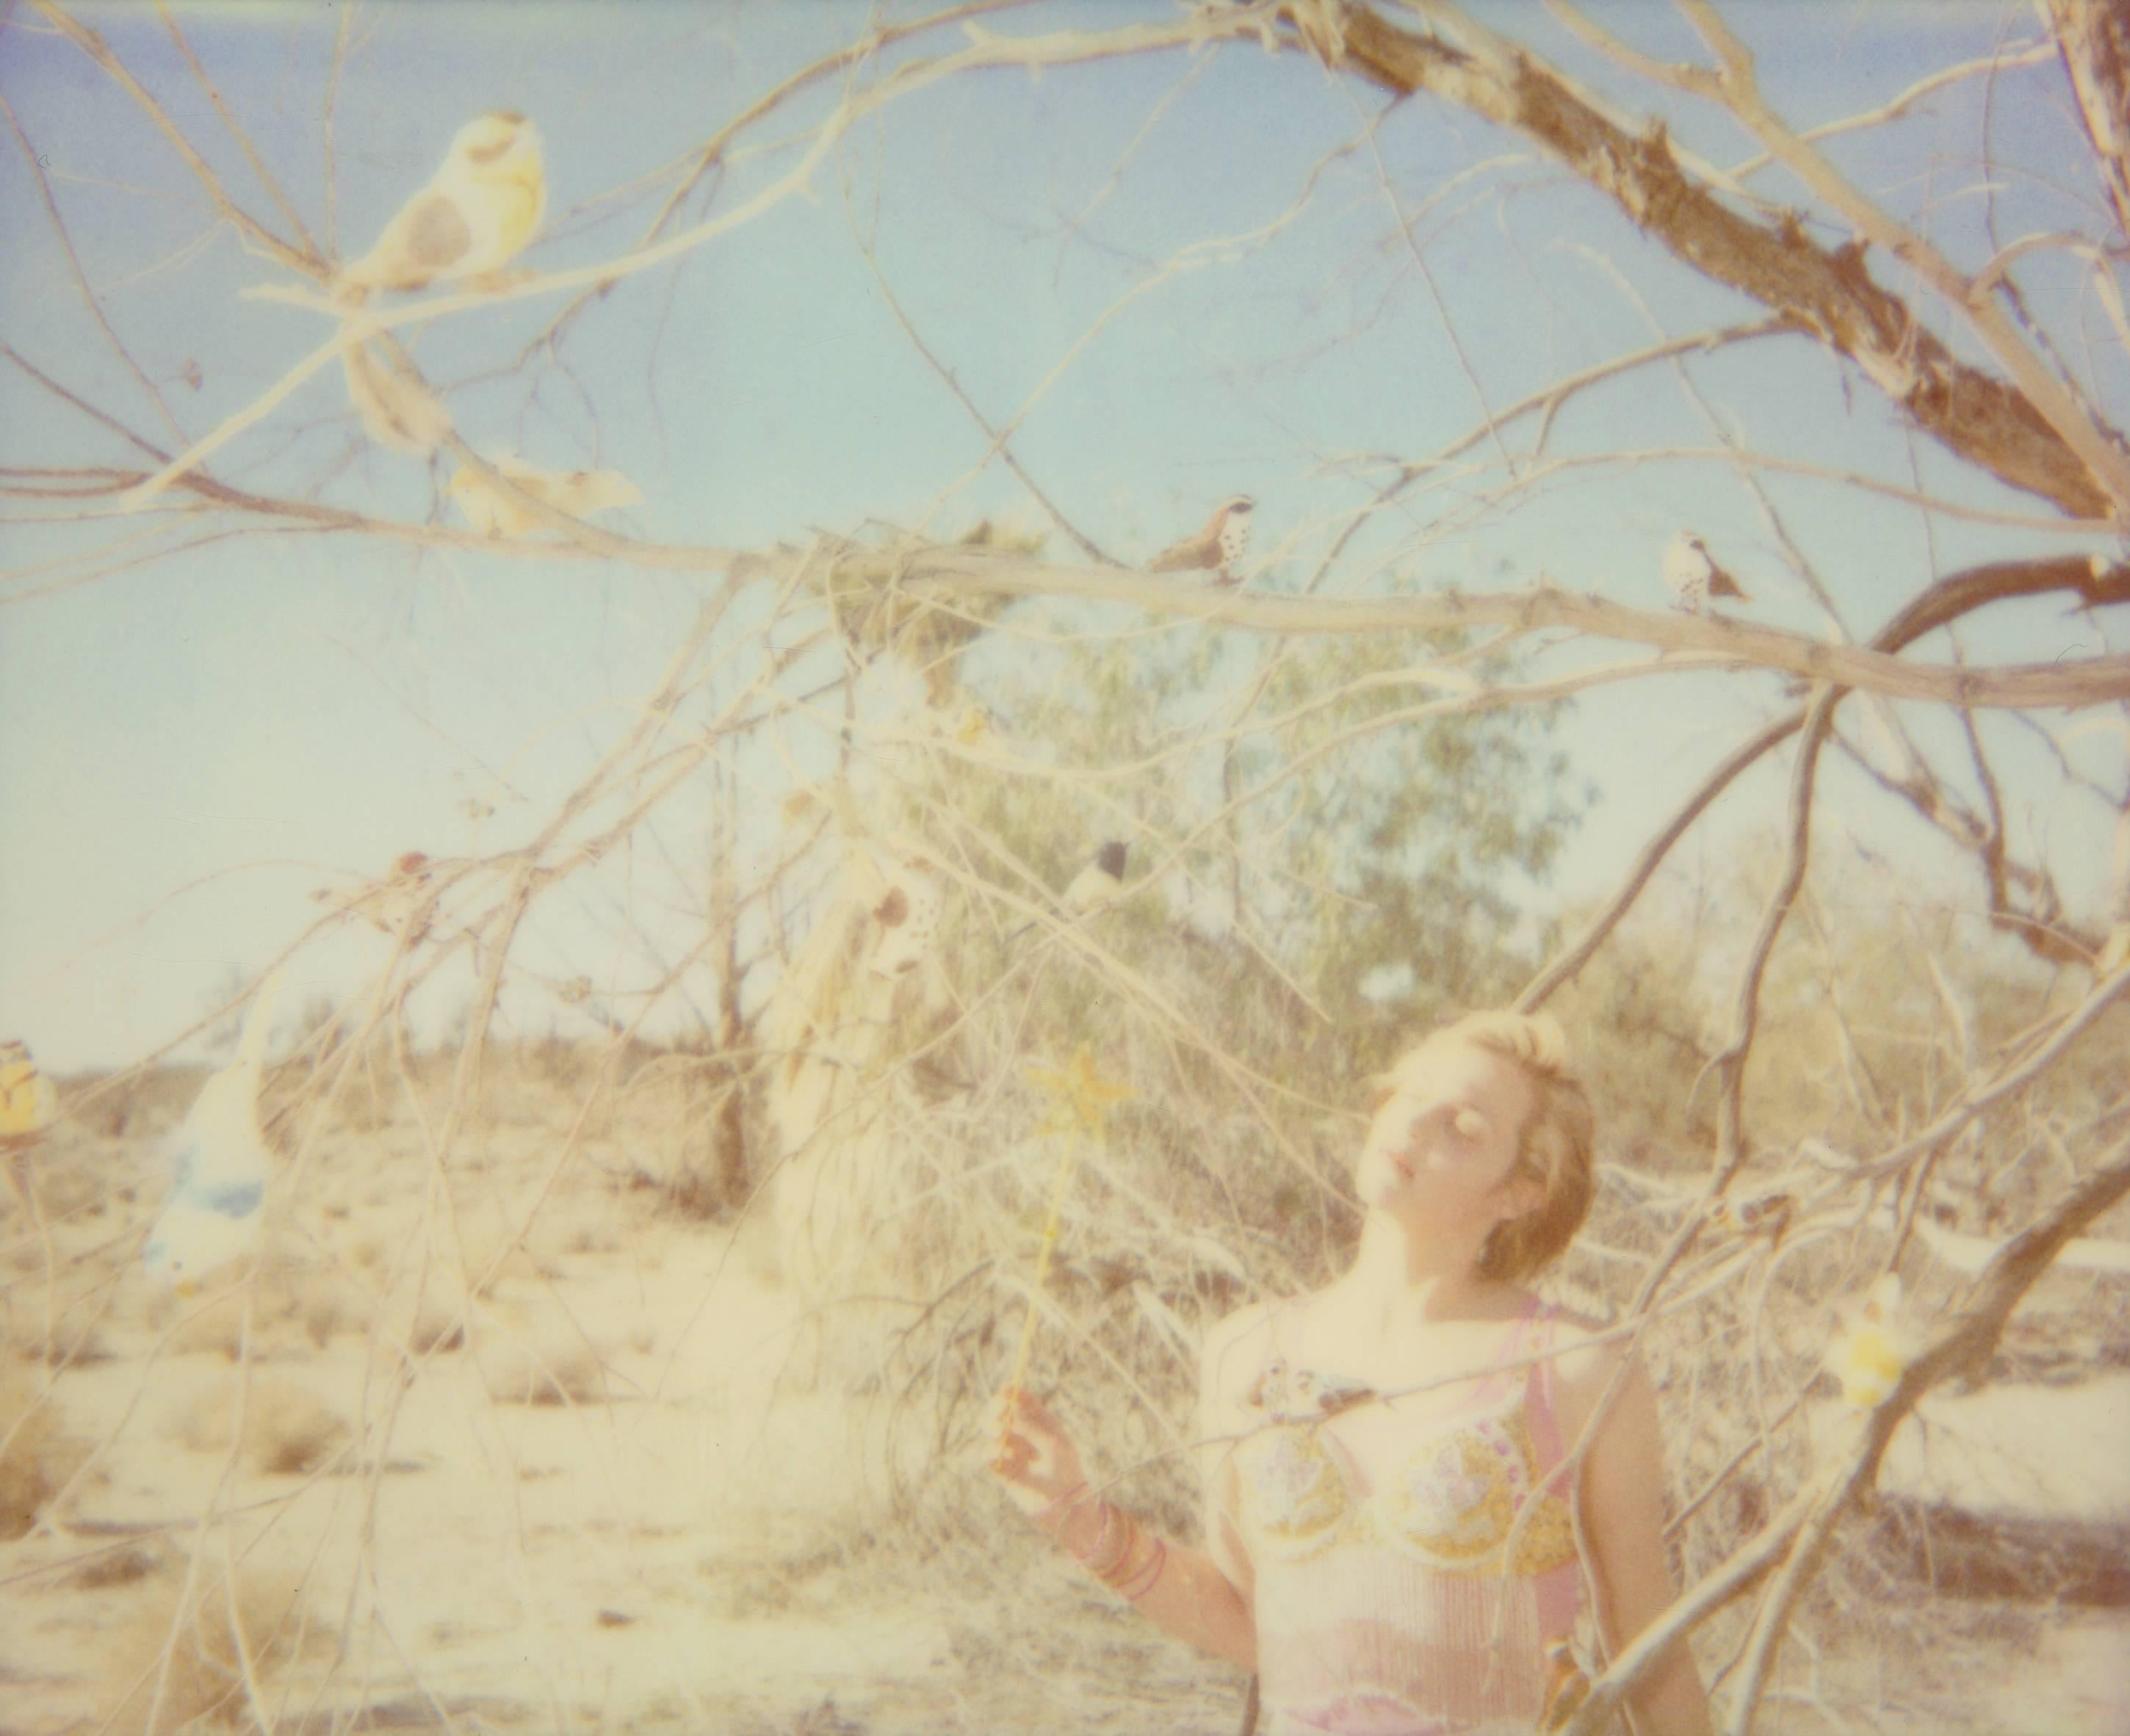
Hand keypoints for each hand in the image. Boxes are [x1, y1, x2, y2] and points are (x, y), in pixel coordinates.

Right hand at [987, 1386, 1088, 1527]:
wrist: (1065, 1504)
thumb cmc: (1066, 1469)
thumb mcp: (1053, 1444)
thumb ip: (1031, 1428)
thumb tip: (1009, 1413)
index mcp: (1039, 1420)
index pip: (1020, 1399)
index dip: (1011, 1392)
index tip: (1006, 1391)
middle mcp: (1022, 1432)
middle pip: (1000, 1411)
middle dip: (995, 1407)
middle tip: (1000, 1412)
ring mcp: (1011, 1449)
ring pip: (989, 1429)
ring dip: (990, 1426)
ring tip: (1001, 1432)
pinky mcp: (1002, 1469)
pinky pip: (988, 1455)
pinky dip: (992, 1452)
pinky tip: (1003, 1456)